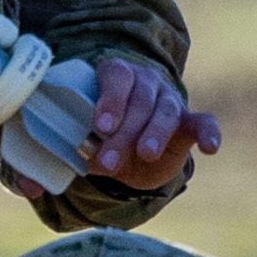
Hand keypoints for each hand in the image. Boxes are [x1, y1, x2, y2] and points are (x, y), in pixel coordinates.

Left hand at [82, 58, 220, 188]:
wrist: (130, 155)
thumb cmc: (101, 139)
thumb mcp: (83, 140)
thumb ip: (70, 150)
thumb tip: (45, 180)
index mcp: (116, 75)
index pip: (117, 77)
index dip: (111, 100)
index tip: (101, 127)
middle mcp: (146, 82)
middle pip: (140, 100)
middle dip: (124, 132)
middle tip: (109, 159)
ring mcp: (169, 100)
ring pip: (166, 111)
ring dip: (155, 133)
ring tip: (145, 155)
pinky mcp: (189, 123)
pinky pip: (203, 122)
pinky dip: (209, 133)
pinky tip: (210, 147)